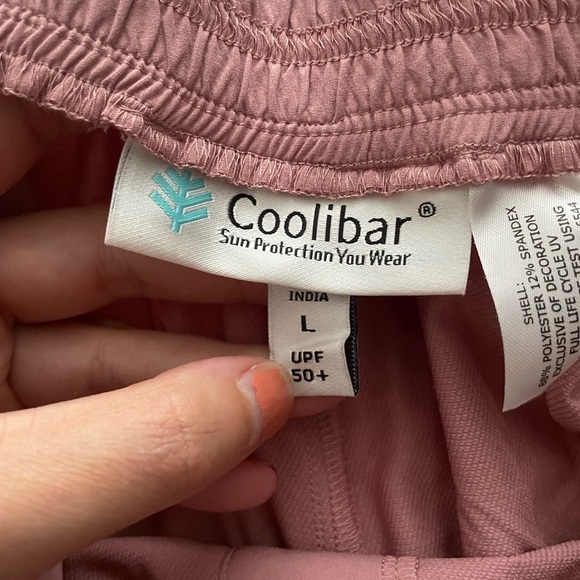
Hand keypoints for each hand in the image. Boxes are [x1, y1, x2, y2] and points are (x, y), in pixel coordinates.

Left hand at [0, 96, 337, 578]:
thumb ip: (127, 446)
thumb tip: (262, 394)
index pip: (15, 144)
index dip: (108, 126)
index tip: (209, 144)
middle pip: (101, 264)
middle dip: (211, 298)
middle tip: (300, 312)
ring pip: (117, 357)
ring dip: (210, 391)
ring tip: (295, 404)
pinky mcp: (15, 444)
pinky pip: (103, 428)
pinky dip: (170, 452)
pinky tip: (240, 474)